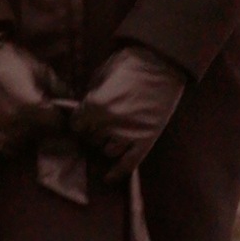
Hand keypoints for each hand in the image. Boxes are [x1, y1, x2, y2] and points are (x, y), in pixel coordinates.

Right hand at [0, 30, 64, 155]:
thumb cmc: (10, 60)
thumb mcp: (40, 70)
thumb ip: (59, 89)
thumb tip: (71, 104)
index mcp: (36, 109)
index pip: (59, 126)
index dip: (60, 120)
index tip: (57, 114)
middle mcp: (20, 125)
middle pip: (43, 137)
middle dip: (44, 127)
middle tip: (37, 114)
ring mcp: (1, 134)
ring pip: (25, 145)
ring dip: (27, 137)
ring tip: (21, 119)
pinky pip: (5, 149)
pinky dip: (9, 141)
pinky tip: (9, 127)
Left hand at [74, 43, 187, 179]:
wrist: (162, 62)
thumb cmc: (130, 64)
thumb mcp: (101, 74)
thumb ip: (90, 95)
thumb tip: (82, 110)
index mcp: (95, 105)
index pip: (76, 125)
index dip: (79, 122)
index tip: (83, 120)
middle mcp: (108, 123)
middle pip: (91, 138)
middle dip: (93, 131)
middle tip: (100, 123)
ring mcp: (128, 134)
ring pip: (107, 151)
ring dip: (106, 144)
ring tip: (112, 134)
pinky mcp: (146, 140)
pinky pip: (128, 164)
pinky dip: (118, 173)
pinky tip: (109, 178)